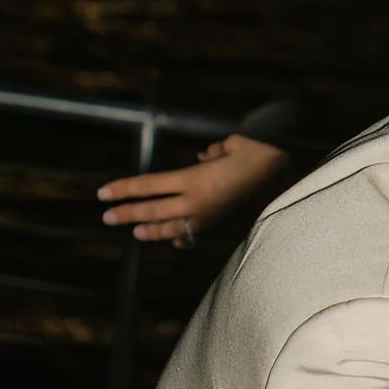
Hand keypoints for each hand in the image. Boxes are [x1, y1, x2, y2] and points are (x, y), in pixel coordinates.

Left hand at [98, 132, 285, 245]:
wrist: (285, 174)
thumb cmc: (256, 152)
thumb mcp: (228, 146)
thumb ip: (210, 153)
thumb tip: (203, 159)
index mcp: (193, 180)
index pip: (149, 186)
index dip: (123, 189)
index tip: (103, 194)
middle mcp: (196, 203)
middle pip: (153, 210)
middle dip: (127, 213)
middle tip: (107, 217)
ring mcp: (208, 218)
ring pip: (172, 228)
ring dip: (151, 231)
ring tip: (136, 234)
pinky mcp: (221, 225)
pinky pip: (196, 235)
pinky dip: (183, 239)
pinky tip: (175, 242)